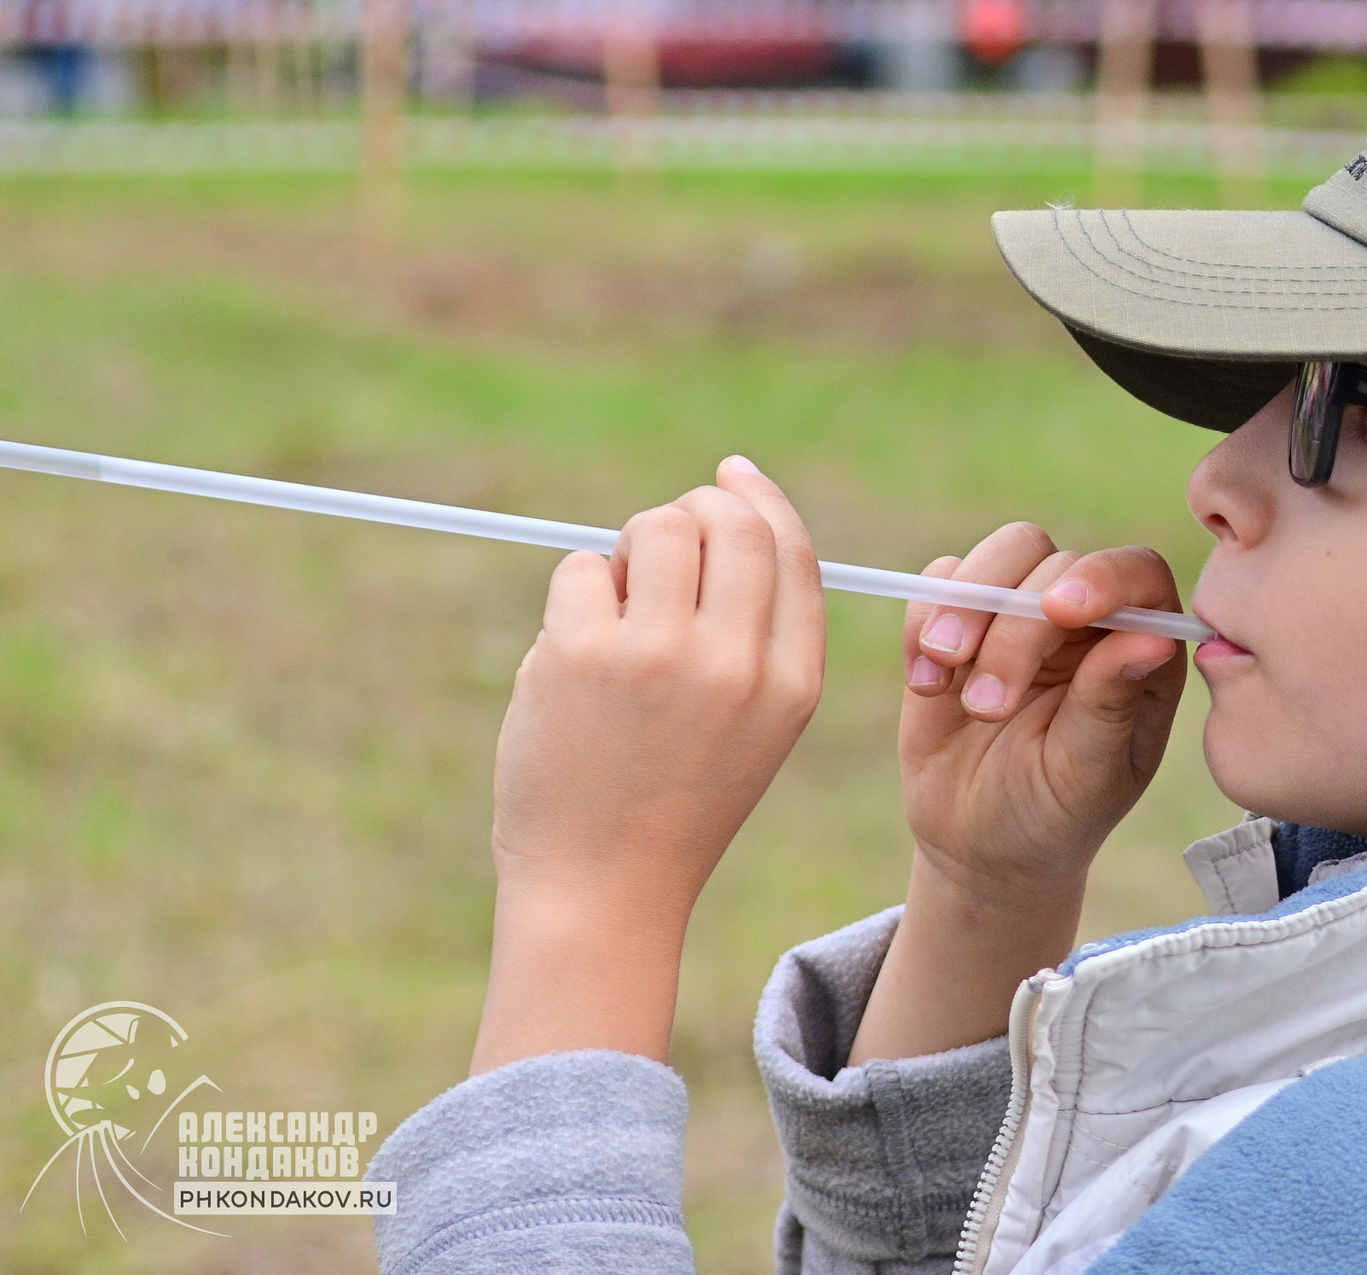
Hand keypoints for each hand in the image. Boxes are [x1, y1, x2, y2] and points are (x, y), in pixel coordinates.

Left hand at [471, 456, 825, 1073]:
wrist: (603, 891)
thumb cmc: (673, 801)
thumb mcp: (754, 723)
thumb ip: (757, 632)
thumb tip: (724, 507)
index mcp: (793, 682)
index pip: (792, 551)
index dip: (761, 501)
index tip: (729, 476)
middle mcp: (737, 663)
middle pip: (729, 523)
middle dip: (691, 512)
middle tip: (656, 547)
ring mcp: (659, 656)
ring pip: (655, 530)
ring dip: (629, 547)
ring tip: (615, 605)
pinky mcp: (582, 656)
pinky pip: (582, 569)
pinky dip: (577, 591)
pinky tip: (572, 651)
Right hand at [848, 524, 1185, 1063]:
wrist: (981, 843)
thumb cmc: (1054, 814)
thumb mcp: (1086, 776)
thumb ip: (1110, 705)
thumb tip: (1152, 642)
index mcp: (1140, 649)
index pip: (1138, 574)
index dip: (1103, 577)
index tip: (1059, 611)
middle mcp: (1088, 619)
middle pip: (1055, 562)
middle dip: (1015, 628)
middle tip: (987, 706)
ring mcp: (1023, 612)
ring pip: (1000, 555)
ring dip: (965, 608)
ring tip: (944, 681)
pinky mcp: (962, 617)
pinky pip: (938, 580)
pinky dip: (923, 623)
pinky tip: (928, 687)